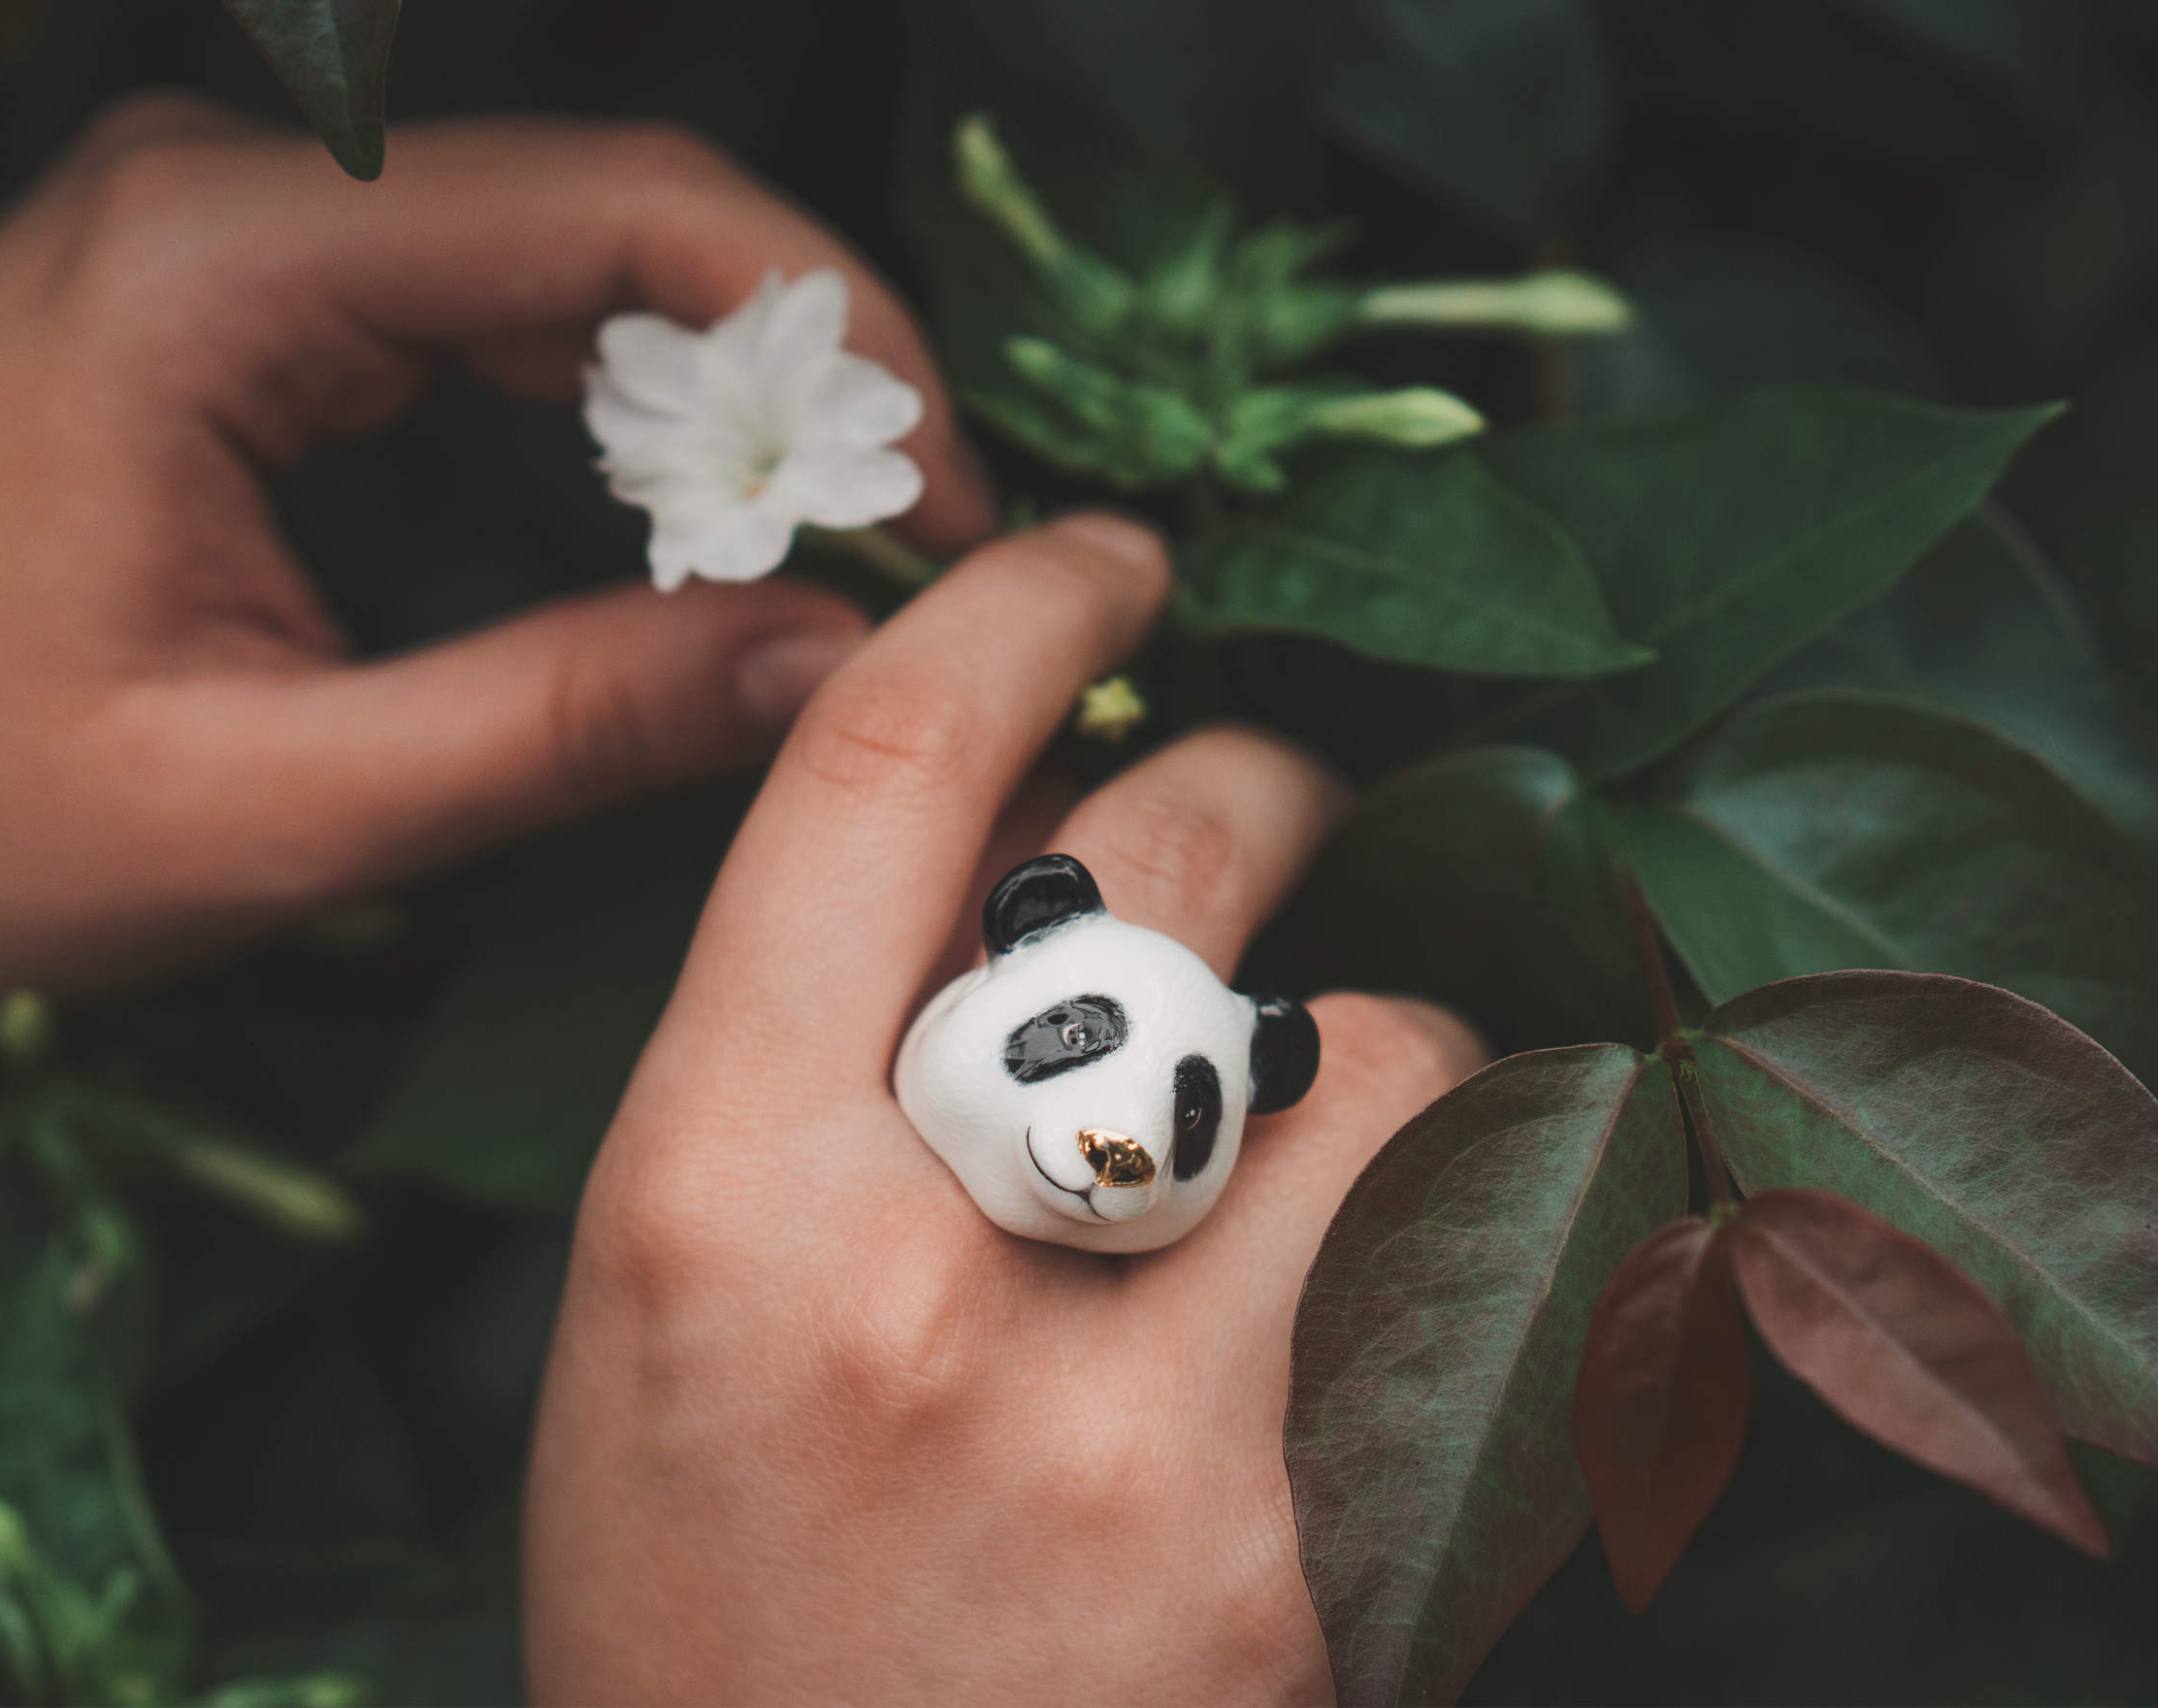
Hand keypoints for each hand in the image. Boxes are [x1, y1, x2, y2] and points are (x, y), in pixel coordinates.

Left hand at [0, 96, 990, 1051]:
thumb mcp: (270, 808)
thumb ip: (566, 723)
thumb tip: (828, 669)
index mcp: (219, 263)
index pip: (625, 210)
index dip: (840, 342)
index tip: (957, 502)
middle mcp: (228, 189)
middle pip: (615, 210)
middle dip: (804, 375)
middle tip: (931, 553)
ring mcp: (225, 228)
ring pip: (566, 255)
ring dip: (721, 400)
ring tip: (844, 559)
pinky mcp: (228, 295)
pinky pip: (484, 310)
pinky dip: (612, 414)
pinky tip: (693, 533)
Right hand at [525, 517, 1484, 1705]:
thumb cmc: (719, 1601)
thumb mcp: (672, 1305)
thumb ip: (810, 1052)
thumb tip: (1029, 818)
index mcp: (702, 1205)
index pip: (882, 780)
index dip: (1014, 605)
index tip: (1106, 556)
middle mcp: (916, 1302)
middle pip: (1168, 868)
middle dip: (1247, 786)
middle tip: (1266, 806)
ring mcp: (1146, 1453)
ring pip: (1393, 1061)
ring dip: (1376, 1055)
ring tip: (1307, 1143)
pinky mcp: (1328, 1577)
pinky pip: (1485, 1275)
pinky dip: (1456, 1238)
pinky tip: (1371, 1304)